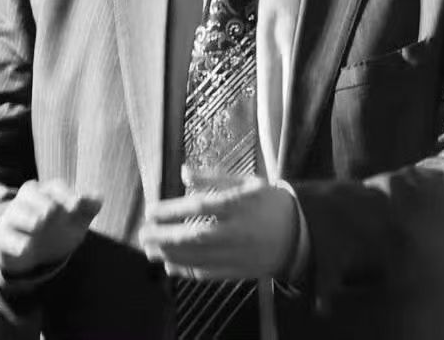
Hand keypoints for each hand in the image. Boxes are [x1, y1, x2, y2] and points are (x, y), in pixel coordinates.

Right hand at [0, 179, 102, 277]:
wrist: (33, 249)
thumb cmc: (60, 226)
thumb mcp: (78, 218)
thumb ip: (90, 207)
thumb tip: (99, 197)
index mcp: (48, 192)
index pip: (56, 187)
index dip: (66, 194)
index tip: (77, 205)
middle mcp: (28, 201)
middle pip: (29, 192)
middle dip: (41, 200)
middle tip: (52, 211)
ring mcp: (13, 218)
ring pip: (15, 212)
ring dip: (26, 217)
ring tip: (39, 224)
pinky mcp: (4, 239)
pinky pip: (6, 238)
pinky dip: (16, 243)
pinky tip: (27, 248)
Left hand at [138, 171, 296, 279]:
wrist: (299, 233)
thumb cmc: (270, 203)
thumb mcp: (248, 182)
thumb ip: (215, 177)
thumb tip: (184, 171)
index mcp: (240, 204)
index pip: (199, 206)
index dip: (171, 209)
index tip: (151, 209)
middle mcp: (237, 231)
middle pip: (193, 235)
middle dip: (164, 235)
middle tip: (143, 233)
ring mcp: (237, 253)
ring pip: (196, 256)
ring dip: (168, 253)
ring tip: (149, 248)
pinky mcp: (238, 271)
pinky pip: (206, 273)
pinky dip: (185, 270)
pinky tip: (170, 264)